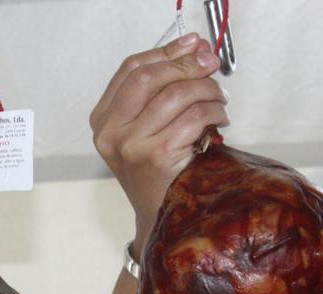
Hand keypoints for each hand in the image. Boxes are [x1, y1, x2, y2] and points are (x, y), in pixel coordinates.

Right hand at [90, 34, 228, 248]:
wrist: (160, 219)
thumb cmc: (157, 175)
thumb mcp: (146, 131)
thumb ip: (163, 91)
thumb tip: (196, 51)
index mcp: (102, 121)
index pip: (131, 70)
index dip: (165, 52)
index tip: (192, 44)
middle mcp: (110, 132)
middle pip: (150, 77)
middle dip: (186, 64)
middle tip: (211, 64)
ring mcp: (131, 145)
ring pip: (175, 95)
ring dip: (206, 90)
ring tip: (220, 97)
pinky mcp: (156, 157)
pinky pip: (192, 118)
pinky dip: (213, 111)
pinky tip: (219, 118)